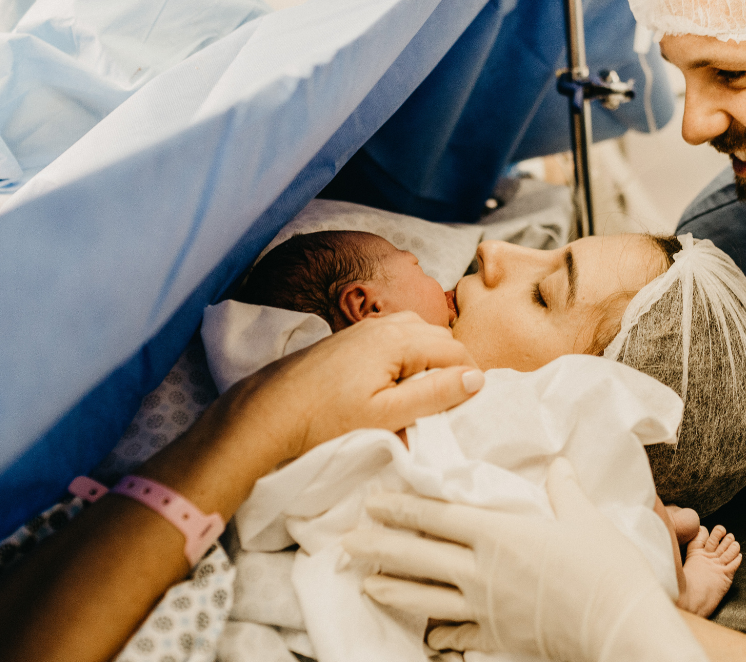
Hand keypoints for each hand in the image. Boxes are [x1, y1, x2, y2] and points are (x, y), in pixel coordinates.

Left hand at [219, 311, 483, 464]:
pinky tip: (400, 380)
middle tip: (455, 401)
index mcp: (398, 339)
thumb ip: (434, 394)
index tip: (474, 403)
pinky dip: (409, 354)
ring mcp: (364, 329)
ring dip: (431, 357)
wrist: (269, 412)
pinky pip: (396, 336)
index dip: (472, 375)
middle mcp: (384, 325)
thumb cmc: (326, 418)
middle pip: (439, 336)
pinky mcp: (350, 339)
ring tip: (430, 392)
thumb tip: (476, 378)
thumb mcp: (387, 415)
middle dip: (454, 364)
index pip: (455, 349)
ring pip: (418, 333)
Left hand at [343, 458, 707, 661]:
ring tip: (366, 584)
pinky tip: (425, 636)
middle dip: (379, 547)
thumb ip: (565, 490)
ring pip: (425, 598)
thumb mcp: (585, 519)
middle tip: (346, 542)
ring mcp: (486, 608)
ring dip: (392, 589)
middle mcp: (481, 571)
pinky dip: (437, 634)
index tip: (372, 502)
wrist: (618, 626)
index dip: (401, 508)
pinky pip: (457, 635)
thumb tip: (560, 464)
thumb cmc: (606, 569)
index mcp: (498, 534)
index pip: (436, 517)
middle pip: (418, 556)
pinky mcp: (498, 637)